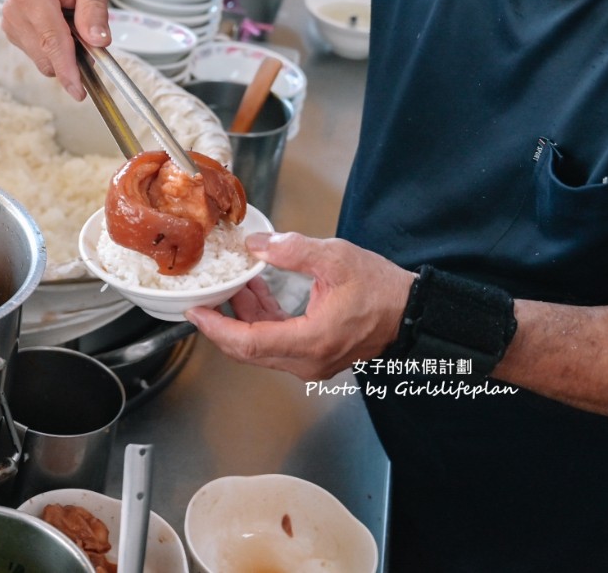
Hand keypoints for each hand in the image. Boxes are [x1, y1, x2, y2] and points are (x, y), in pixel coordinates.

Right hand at [0, 0, 116, 101]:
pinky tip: (63, 25)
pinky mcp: (13, 30)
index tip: (79, 92)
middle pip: (46, 57)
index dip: (67, 69)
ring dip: (65, 50)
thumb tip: (98, 42)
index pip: (51, 42)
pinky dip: (57, 48)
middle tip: (91, 30)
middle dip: (73, 56)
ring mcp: (10, 21)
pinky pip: (40, 54)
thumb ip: (95, 8)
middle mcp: (13, 9)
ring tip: (74, 19)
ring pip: (43, 59)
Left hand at [185, 232, 413, 379]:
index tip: (195, 313)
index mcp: (311, 341)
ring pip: (260, 346)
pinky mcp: (315, 355)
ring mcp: (311, 362)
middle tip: (205, 297)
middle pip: (248, 349)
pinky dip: (262, 319)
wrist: (412, 311)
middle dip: (223, 321)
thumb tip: (256, 245)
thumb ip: (292, 250)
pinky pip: (276, 342)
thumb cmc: (382, 289)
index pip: (248, 343)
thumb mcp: (335, 258)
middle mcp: (307, 360)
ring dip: (243, 317)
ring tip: (236, 284)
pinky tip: (257, 292)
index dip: (217, 328)